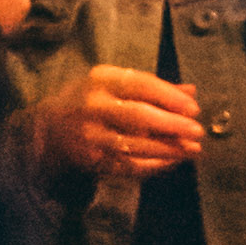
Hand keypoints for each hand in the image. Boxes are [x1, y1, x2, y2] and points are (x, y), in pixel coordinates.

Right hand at [31, 58, 207, 183]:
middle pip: (139, 116)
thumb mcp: (114, 83)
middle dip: (172, 125)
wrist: (47, 129)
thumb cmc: (91, 99)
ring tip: (192, 150)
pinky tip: (171, 163)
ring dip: (167, 149)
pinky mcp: (91, 159)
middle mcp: (94, 106)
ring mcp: (91, 135)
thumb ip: (152, 87)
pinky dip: (152, 166)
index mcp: (101, 79)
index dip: (170, 97)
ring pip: (134, 145)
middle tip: (198, 132)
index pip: (141, 85)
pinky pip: (126, 165)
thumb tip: (191, 91)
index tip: (194, 108)